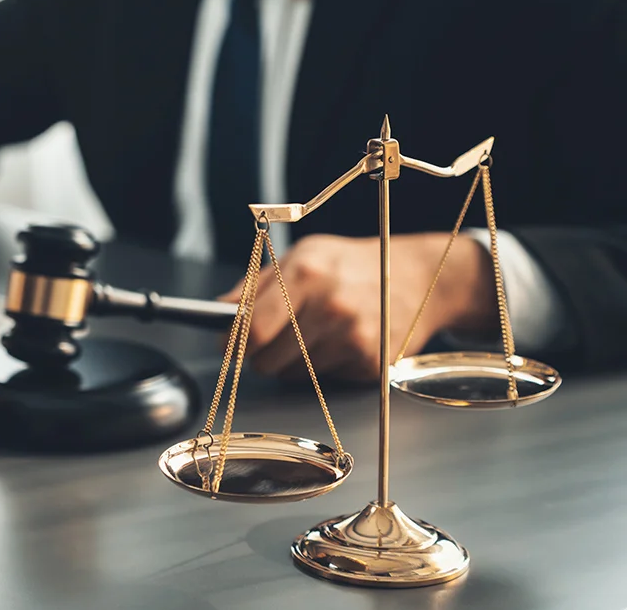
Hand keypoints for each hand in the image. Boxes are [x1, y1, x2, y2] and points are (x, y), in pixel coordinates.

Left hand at [220, 233, 496, 381]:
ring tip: (314, 333)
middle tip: (273, 338)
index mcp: (306, 273)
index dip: (233, 342)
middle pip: (266, 360)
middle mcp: (330, 305)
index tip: (227, 345)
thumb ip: (256, 285)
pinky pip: (322, 380)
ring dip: (291, 362)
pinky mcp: (370, 363)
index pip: (251, 327)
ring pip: (291, 374)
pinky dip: (323, 367)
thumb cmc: (352, 265)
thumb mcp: (303, 256)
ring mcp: (353, 337)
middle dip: (260, 354)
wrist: (419, 277)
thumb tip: (218, 313)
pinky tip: (340, 341)